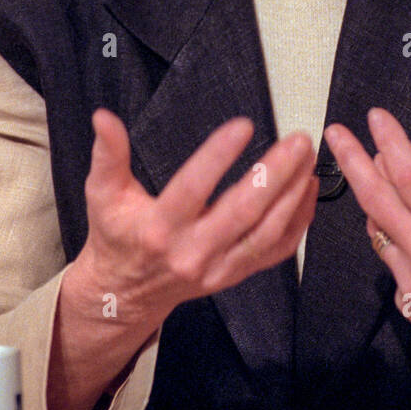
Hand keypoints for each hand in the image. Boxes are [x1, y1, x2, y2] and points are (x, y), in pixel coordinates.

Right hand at [68, 109, 318, 334]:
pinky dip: (299, 221)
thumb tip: (104, 118)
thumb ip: (108, 154)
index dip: (218, 156)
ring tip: (307, 159)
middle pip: (243, 211)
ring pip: (267, 232)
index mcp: (159, 228)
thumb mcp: (103, 194)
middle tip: (297, 141)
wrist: (125, 292)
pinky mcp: (235, 274)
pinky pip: (277, 250)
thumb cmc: (117, 236)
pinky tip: (308, 190)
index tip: (243, 127)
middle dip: (275, 174)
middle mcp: (192, 252)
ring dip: (293, 194)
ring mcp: (218, 267)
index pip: (193, 188)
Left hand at [324, 108, 410, 409]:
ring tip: (365, 168)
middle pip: (376, 199)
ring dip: (370, 197)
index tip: (375, 117)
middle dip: (352, 161)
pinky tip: (391, 222)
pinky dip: (386, 234)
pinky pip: (388, 259)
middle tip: (334, 132)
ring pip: (378, 229)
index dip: (390, 143)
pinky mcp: (407, 304)